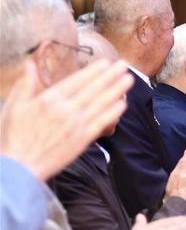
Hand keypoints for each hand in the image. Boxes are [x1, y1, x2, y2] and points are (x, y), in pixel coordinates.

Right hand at [0, 59, 132, 179]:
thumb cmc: (13, 137)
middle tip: (124, 65)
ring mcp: (76, 125)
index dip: (93, 71)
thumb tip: (31, 62)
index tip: (105, 62)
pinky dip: (113, 112)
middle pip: (93, 89)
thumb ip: (25, 83)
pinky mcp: (82, 140)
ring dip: (116, 90)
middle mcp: (65, 110)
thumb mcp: (13, 106)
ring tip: (129, 79)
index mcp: (48, 99)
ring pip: (101, 103)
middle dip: (110, 76)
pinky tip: (123, 104)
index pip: (76, 81)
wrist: (20, 167)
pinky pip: (101, 123)